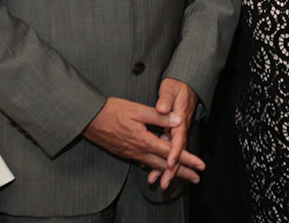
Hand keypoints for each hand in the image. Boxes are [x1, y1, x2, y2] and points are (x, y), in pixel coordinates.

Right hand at [83, 95, 203, 186]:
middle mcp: (138, 151)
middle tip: (196, 179)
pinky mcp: (124, 153)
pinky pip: (143, 163)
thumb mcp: (137, 110)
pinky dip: (154, 168)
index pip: (171, 152)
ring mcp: (130, 154)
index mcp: (144, 140)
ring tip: (181, 177)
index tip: (200, 166)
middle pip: (164, 165)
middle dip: (182, 173)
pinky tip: (157, 168)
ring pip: (153, 166)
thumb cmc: (112, 111)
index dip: (187, 159)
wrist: (88, 118)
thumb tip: (178, 119)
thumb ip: (159, 116)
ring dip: (169, 172)